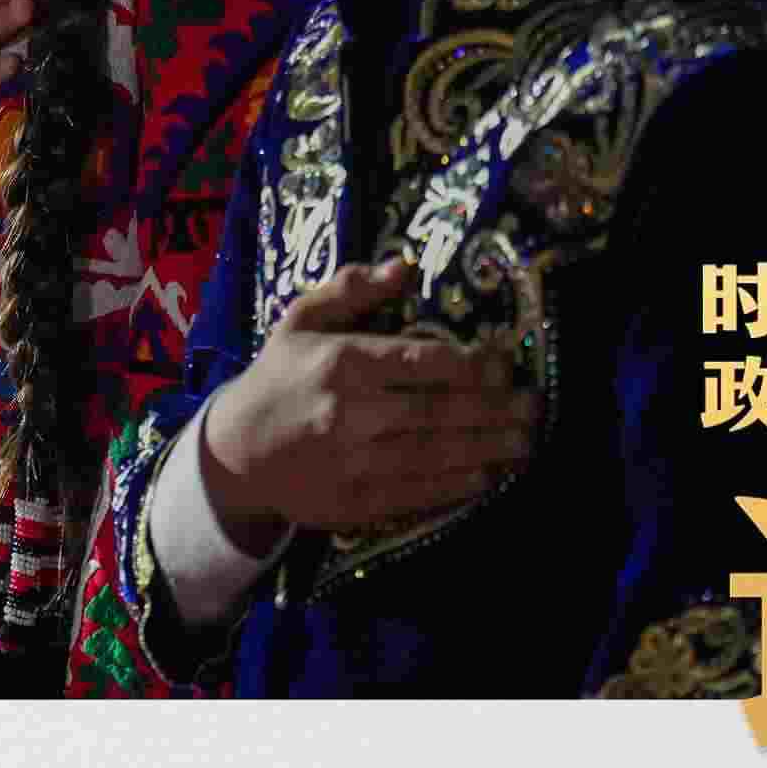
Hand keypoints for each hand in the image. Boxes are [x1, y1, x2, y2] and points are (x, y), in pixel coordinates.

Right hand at [192, 259, 536, 543]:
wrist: (233, 453)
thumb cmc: (277, 378)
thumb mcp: (300, 321)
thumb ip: (351, 290)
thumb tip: (405, 266)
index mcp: (341, 362)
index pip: (422, 361)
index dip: (472, 362)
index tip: (503, 361)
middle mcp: (350, 412)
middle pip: (438, 411)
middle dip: (494, 409)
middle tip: (532, 405)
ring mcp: (353, 461)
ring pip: (435, 453)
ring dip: (488, 448)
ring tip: (524, 442)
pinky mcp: (355, 502)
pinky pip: (417, 492)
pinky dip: (457, 486)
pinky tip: (486, 476)